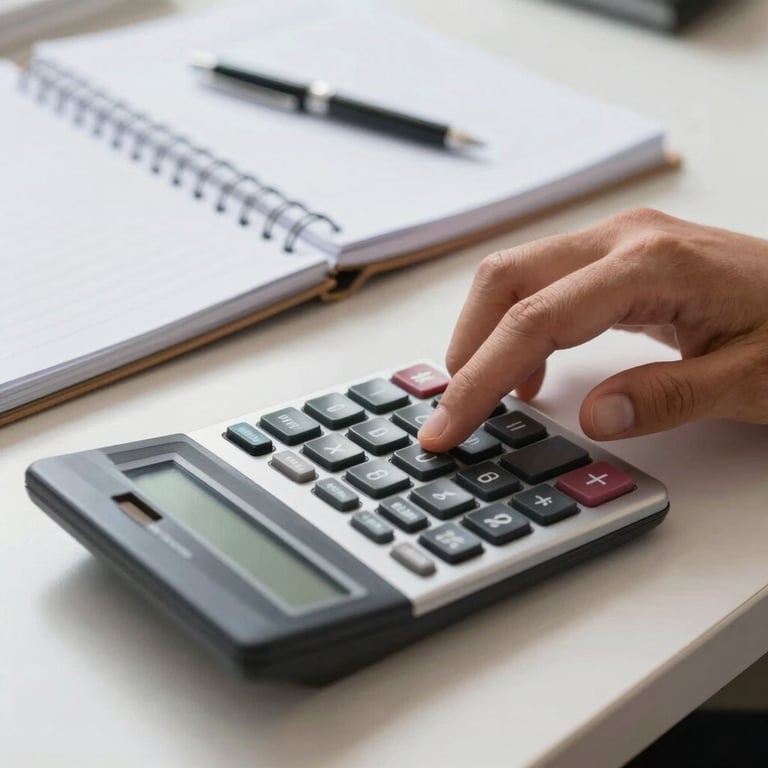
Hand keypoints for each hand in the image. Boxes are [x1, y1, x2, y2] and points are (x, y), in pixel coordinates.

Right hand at [418, 208, 767, 450]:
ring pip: (516, 277)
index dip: (481, 376)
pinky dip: (519, 331)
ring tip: (484, 396)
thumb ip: (669, 398)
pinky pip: (543, 287)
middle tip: (455, 410)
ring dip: (486, 335)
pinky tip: (529, 375)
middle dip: (466, 346)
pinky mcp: (616, 260)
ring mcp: (616, 244)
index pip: (534, 319)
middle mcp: (621, 241)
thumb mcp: (753, 379)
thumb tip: (593, 418)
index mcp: (649, 265)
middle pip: (505, 279)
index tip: (449, 424)